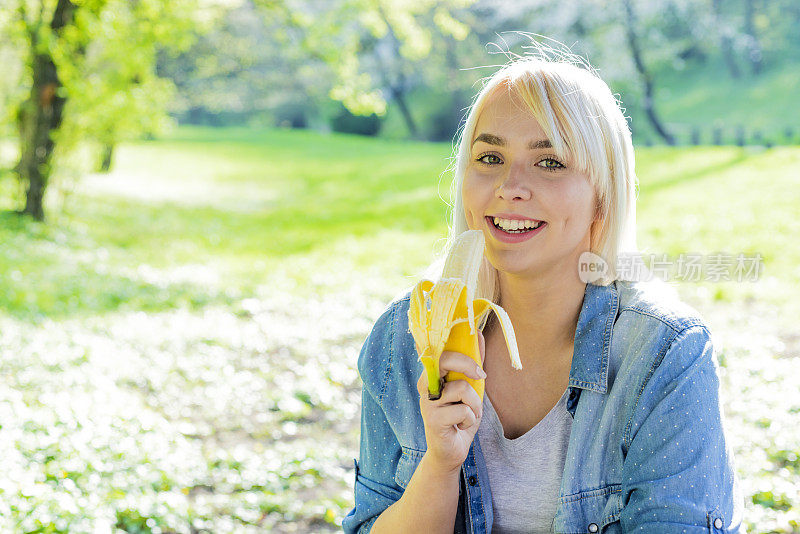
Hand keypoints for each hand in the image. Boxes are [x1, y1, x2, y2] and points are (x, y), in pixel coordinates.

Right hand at [416, 331, 485, 474]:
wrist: (450, 451)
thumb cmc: (459, 417)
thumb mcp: (470, 388)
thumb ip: (473, 363)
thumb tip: (477, 334)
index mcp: (432, 375)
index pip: (440, 351)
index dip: (462, 354)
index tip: (479, 368)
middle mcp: (425, 386)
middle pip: (444, 360)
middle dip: (468, 365)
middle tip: (481, 377)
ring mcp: (427, 403)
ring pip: (461, 388)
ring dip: (475, 403)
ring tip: (470, 413)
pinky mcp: (433, 420)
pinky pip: (463, 410)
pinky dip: (470, 419)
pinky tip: (461, 426)